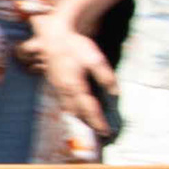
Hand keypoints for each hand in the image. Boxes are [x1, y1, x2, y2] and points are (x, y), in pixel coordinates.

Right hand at [29, 20, 114, 149]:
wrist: (55, 36)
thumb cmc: (75, 45)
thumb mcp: (95, 58)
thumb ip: (105, 76)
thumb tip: (115, 92)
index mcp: (75, 86)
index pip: (89, 109)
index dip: (98, 121)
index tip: (106, 131)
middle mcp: (64, 90)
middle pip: (78, 113)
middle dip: (89, 123)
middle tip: (100, 131)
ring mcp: (57, 87)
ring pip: (68, 109)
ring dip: (79, 118)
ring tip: (90, 124)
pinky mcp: (53, 83)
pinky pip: (62, 102)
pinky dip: (71, 110)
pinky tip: (76, 110)